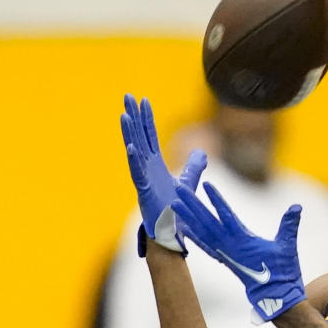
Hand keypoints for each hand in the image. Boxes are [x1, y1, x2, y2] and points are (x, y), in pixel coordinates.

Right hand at [120, 94, 207, 254]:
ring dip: (129, 133)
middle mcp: (146, 168)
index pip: (149, 135)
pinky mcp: (144, 192)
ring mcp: (143, 179)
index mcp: (155, 164)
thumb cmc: (177, 208)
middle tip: (127, 96)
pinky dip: (134, 161)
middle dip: (134, 116)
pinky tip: (131, 147)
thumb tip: (202, 152)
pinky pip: (138, 174)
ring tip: (125, 115)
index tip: (143, 99)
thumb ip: (194, 166)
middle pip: (139, 137)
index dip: (147, 118)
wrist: (173, 231)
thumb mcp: (188, 181)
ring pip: (134, 151)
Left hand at [172, 182, 305, 321]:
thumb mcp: (288, 246)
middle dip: (193, 204)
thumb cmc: (283, 271)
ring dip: (188, 217)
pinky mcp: (225, 258)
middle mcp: (230, 246)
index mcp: (243, 241)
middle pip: (207, 222)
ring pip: (202, 232)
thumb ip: (289, 226)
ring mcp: (225, 253)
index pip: (227, 216)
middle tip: (179, 189)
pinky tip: (184, 228)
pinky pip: (205, 245)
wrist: (276, 295)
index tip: (206, 185)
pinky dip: (193, 235)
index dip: (216, 200)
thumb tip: (297, 207)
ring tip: (175, 203)